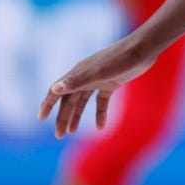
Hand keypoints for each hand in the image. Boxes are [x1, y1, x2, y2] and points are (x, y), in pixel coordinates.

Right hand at [37, 36, 156, 137]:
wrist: (143, 49)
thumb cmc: (120, 59)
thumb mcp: (97, 72)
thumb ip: (76, 81)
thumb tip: (54, 88)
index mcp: (78, 73)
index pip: (57, 91)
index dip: (48, 104)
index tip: (41, 118)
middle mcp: (85, 76)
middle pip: (69, 100)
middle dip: (63, 117)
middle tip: (59, 135)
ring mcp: (98, 79)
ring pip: (83, 101)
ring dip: (77, 116)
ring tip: (72, 132)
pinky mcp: (112, 83)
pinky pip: (101, 101)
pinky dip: (100, 113)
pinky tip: (100, 127)